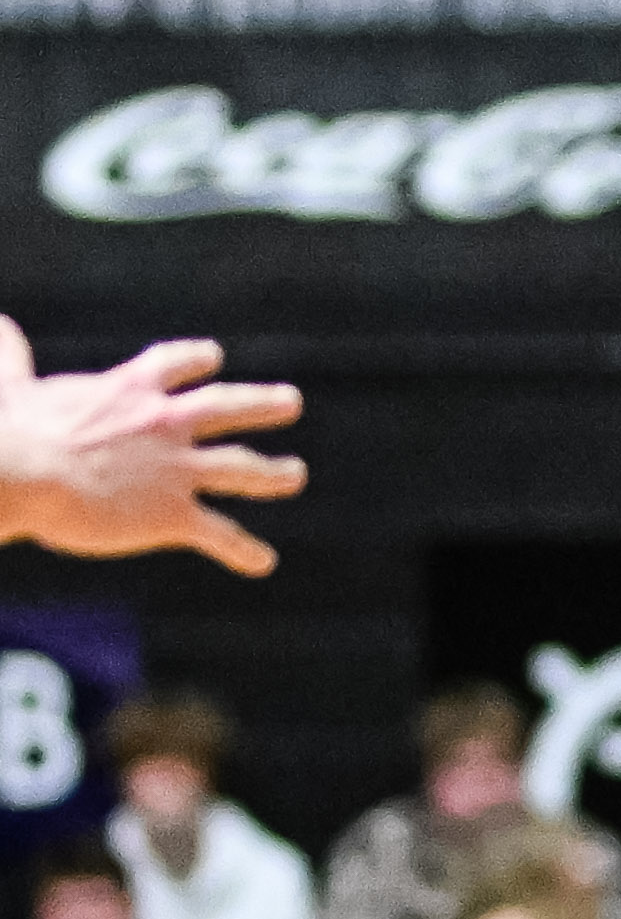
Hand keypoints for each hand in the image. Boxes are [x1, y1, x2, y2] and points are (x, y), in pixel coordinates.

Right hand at [0, 319, 305, 572]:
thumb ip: (10, 356)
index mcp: (127, 389)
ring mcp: (176, 470)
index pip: (171, 365)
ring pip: (242, 468)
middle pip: (227, 407)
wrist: (22, 472)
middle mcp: (165, 424)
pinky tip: (263, 562)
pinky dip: (243, 550)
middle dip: (263, 404)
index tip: (213, 356)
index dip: (194, 360)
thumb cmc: (8, 429)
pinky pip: (221, 534)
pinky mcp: (174, 514)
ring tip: (295, 474)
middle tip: (291, 402)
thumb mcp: (11, 382)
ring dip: (274, 473)